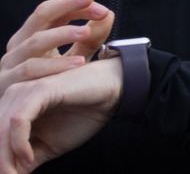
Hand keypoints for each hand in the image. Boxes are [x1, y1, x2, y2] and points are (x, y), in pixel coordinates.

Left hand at [0, 57, 121, 172]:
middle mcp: (13, 96)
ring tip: (15, 173)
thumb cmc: (82, 115)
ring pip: (1, 129)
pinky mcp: (39, 89)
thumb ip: (26, 159)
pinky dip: (18, 142)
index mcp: (12, 106)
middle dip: (0, 161)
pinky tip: (28, 156)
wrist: (113, 91)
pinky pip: (19, 120)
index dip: (0, 159)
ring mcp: (25, 91)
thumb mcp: (48, 145)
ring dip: (4, 156)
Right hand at [2, 0, 112, 97]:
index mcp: (30, 39)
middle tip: (96, 8)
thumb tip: (108, 15)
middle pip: (40, 17)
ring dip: (62, 34)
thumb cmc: (46, 91)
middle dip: (69, 7)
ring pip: (34, 42)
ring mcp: (9, 66)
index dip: (71, 2)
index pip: (49, 11)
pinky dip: (56, 65)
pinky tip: (79, 64)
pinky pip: (31, 70)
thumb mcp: (69, 61)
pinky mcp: (6, 85)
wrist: (17, 126)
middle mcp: (17, 48)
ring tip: (86, 32)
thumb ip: (88, 41)